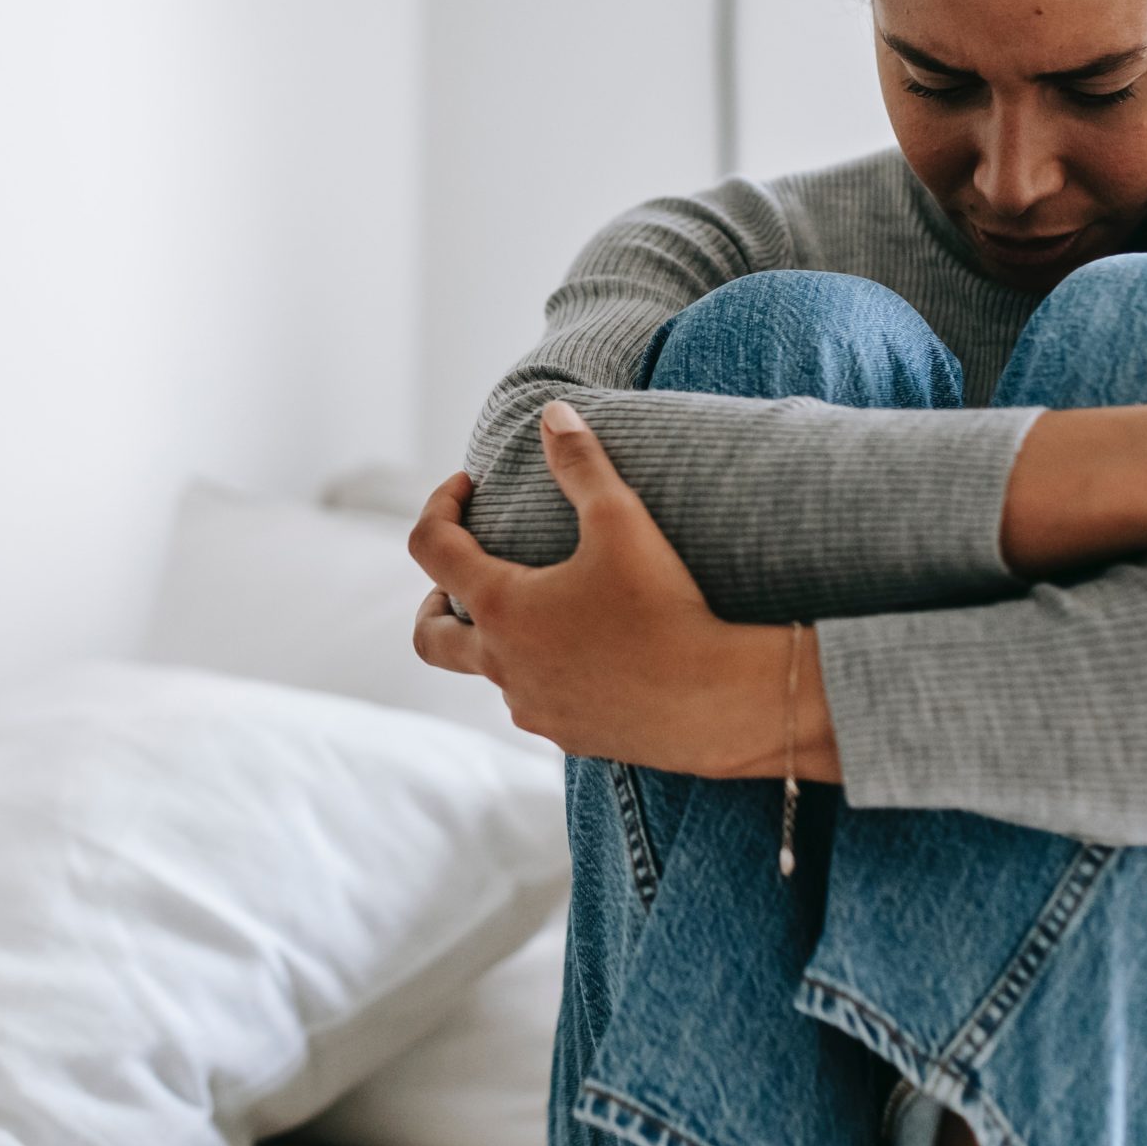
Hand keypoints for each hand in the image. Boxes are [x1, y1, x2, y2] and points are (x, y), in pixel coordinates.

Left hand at [406, 399, 780, 776]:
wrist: (717, 700)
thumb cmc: (664, 606)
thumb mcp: (622, 519)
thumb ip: (581, 462)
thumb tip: (552, 411)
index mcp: (500, 607)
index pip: (430, 548)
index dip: (439, 506)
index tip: (468, 486)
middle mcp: (502, 664)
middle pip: (429, 637)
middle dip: (435, 600)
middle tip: (464, 574)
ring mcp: (532, 706)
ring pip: (489, 671)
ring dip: (498, 638)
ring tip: (542, 609)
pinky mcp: (568, 734)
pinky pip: (535, 700)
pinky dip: (542, 672)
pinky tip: (586, 654)